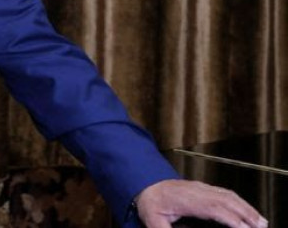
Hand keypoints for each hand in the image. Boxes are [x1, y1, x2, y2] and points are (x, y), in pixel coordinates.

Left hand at [135, 179, 267, 227]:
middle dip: (246, 214)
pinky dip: (240, 201)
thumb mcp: (153, 221)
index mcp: (187, 200)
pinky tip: (247, 210)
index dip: (231, 218)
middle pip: (227, 201)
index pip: (214, 209)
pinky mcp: (204, 188)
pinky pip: (226, 193)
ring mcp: (202, 188)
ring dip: (246, 207)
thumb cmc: (150, 202)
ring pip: (229, 195)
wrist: (144, 182)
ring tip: (261, 222)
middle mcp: (197, 191)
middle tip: (261, 227)